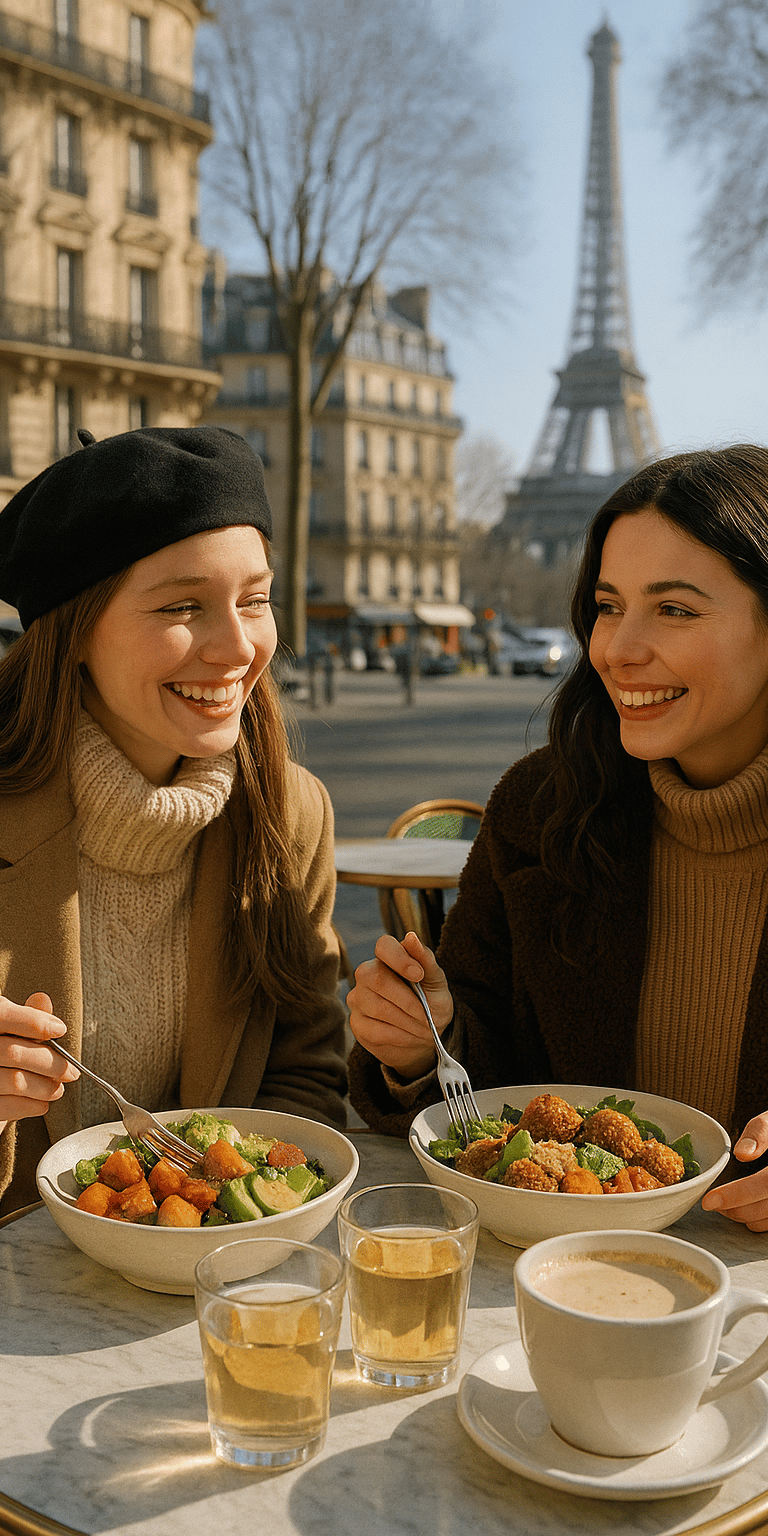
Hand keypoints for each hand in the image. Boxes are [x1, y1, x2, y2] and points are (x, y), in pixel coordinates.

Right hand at [0, 992, 78, 1133]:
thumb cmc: (2, 1057)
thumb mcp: (10, 1033)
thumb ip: (25, 1018)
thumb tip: (43, 999)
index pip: (2, 1015)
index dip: (33, 1021)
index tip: (60, 1029)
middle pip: (14, 1052)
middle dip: (50, 1063)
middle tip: (71, 1072)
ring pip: (15, 1081)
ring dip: (44, 1087)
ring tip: (57, 1089)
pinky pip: (7, 1106)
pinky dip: (31, 1106)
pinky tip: (42, 1104)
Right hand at [347, 931, 453, 1080]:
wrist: (426, 1034)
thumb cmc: (431, 1001)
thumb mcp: (436, 981)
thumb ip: (425, 960)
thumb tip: (410, 937)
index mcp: (387, 957)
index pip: (383, 946)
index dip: (399, 958)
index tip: (419, 975)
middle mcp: (366, 973)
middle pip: (376, 979)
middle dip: (407, 1000)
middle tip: (426, 1015)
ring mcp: (358, 998)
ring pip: (376, 1007)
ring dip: (406, 1021)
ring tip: (423, 1028)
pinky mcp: (357, 1023)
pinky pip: (374, 1030)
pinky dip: (399, 1036)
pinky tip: (410, 1036)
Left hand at [701, 1112, 767, 1230]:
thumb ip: (759, 1131)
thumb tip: (742, 1153)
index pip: (763, 1185)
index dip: (734, 1195)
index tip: (709, 1201)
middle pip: (763, 1208)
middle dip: (734, 1208)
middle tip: (713, 1202)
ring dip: (744, 1217)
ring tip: (726, 1205)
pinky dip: (758, 1220)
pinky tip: (747, 1208)